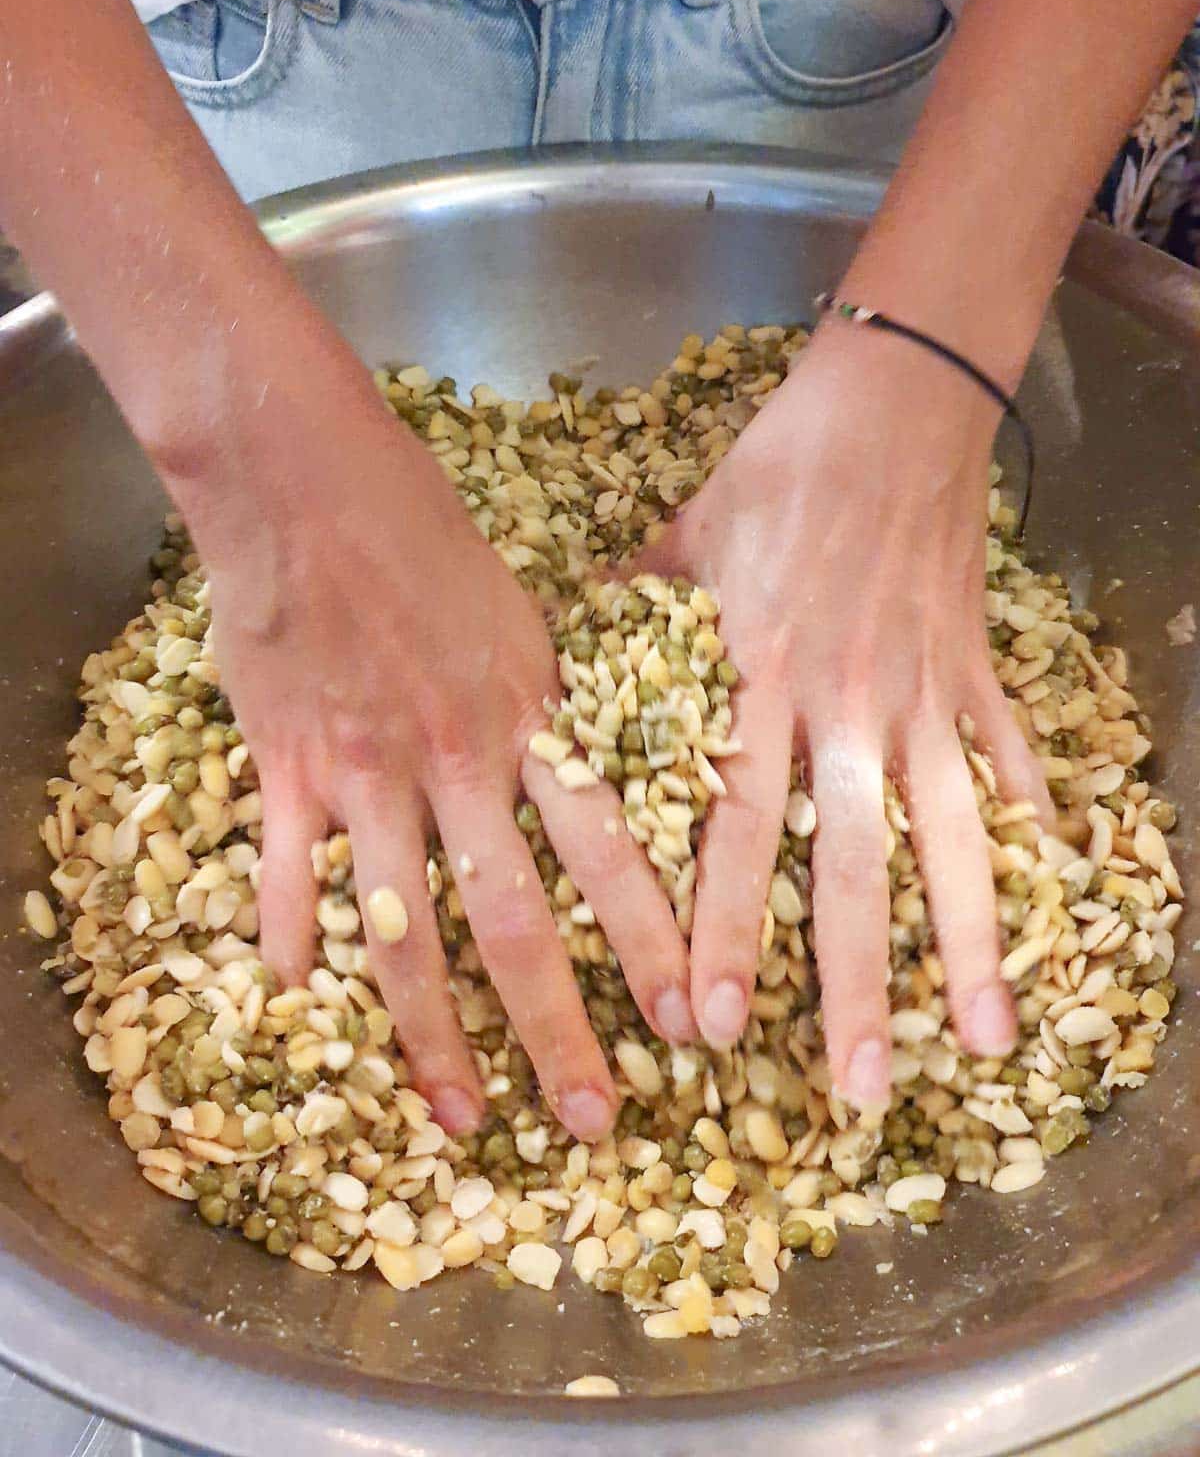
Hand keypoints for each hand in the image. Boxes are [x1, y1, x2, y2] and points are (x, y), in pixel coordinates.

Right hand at [192, 381, 693, 1140]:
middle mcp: (458, 759)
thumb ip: (551, 694)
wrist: (306, 476)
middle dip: (560, 1031)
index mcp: (531, 715)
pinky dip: (291, 935)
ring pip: (406, 929)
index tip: (687, 1022)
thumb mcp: (520, 608)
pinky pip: (290, 872)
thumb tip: (596, 750)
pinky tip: (298, 1001)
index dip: (650, 943)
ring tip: (462, 1115)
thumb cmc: (422, 527)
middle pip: (518, 919)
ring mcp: (366, 769)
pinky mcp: (285, 764)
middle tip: (596, 1121)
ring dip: (435, 1034)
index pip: (609, 852)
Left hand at [635, 322, 1053, 1108]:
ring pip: (949, 840)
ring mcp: (923, 694)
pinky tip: (1055, 909)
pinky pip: (1008, 764)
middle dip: (852, 986)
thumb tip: (571, 668)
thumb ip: (630, 619)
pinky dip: (1033, 832)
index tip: (709, 1024)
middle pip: (849, 866)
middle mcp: (843, 705)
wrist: (893, 401)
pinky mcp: (977, 671)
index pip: (732, 829)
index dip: (720, 928)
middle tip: (856, 1093)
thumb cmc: (778, 467)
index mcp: (757, 677)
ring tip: (981, 1043)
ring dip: (966, 946)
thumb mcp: (683, 539)